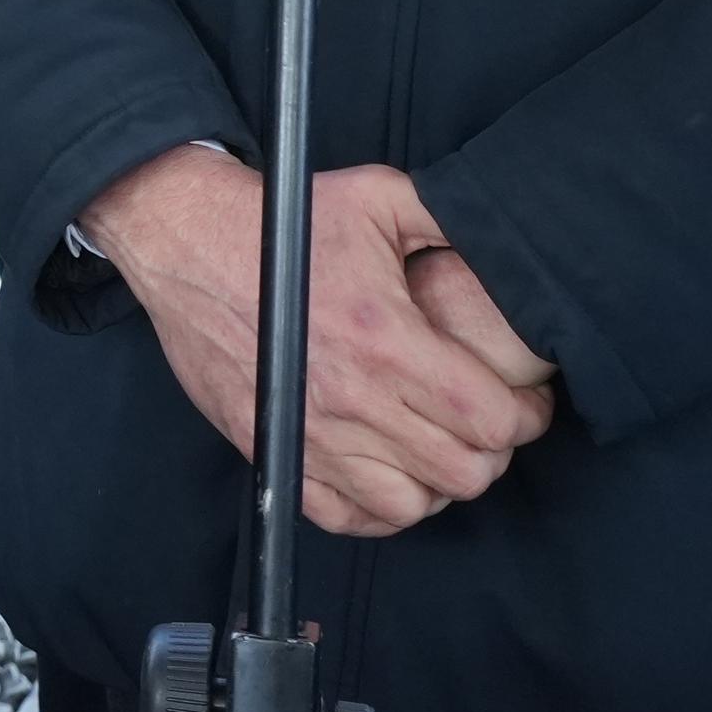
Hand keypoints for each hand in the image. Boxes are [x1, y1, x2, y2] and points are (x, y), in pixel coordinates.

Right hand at [76, 150, 555, 537]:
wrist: (186, 241)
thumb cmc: (283, 222)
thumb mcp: (380, 194)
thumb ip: (450, 219)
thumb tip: (508, 245)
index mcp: (387, 339)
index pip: (491, 419)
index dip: (526, 417)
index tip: (526, 401)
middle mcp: (351, 399)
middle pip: (462, 472)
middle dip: (491, 451)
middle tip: (487, 423)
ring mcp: (309, 433)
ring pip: (410, 505)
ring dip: (436, 482)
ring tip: (438, 448)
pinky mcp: (273, 449)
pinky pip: (343, 516)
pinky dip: (376, 507)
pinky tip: (387, 472)